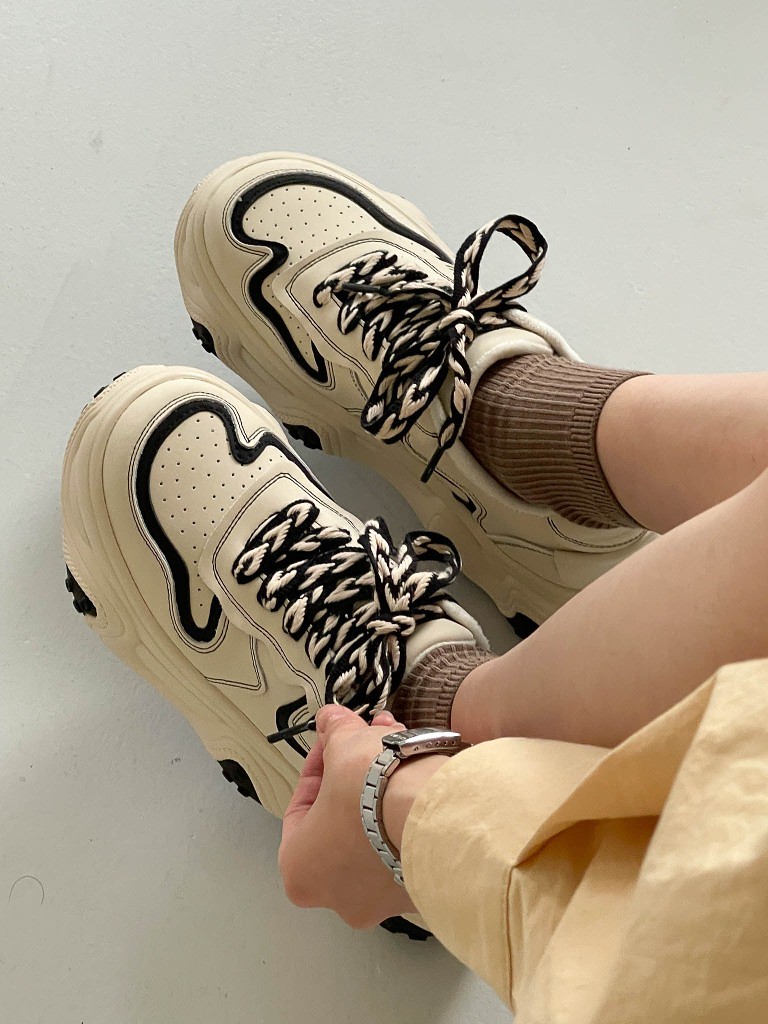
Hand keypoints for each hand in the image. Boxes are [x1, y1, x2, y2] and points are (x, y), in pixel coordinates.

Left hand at [278, 705, 446, 928]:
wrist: (436, 812)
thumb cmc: (377, 795)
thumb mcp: (343, 745)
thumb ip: (332, 732)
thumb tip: (332, 721)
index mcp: (300, 870)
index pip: (300, 810)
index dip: (317, 768)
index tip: (330, 748)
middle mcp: (338, 896)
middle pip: (341, 823)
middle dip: (354, 780)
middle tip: (365, 752)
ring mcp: (383, 901)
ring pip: (377, 833)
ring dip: (385, 792)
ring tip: (400, 754)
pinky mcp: (421, 892)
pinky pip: (409, 847)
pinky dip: (411, 815)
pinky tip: (420, 781)